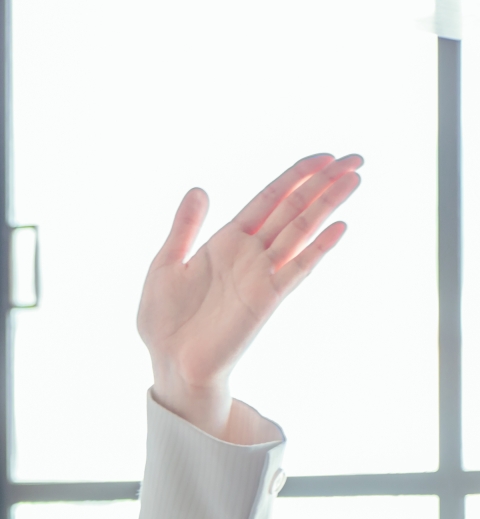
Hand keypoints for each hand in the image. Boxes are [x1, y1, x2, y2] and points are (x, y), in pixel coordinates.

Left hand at [138, 153, 361, 439]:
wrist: (169, 361)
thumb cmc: (164, 319)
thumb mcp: (166, 265)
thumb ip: (184, 228)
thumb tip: (199, 189)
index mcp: (226, 241)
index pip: (268, 199)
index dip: (295, 177)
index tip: (323, 157)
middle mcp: (249, 253)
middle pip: (293, 209)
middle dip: (323, 183)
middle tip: (355, 158)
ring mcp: (261, 274)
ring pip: (300, 230)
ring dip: (328, 205)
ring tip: (354, 180)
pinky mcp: (266, 298)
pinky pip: (297, 268)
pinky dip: (317, 247)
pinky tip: (339, 227)